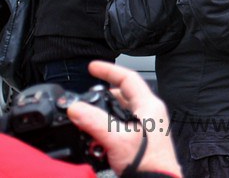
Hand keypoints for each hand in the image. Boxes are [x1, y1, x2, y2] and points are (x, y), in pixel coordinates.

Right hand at [67, 61, 181, 176]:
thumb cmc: (148, 163)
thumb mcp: (117, 140)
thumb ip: (95, 122)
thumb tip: (76, 108)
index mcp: (149, 106)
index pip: (128, 78)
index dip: (109, 70)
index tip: (92, 67)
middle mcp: (150, 113)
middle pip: (124, 93)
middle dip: (104, 92)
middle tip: (87, 93)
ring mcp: (147, 126)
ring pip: (123, 109)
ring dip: (105, 110)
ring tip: (88, 113)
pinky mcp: (142, 138)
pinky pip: (122, 124)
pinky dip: (108, 124)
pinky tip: (97, 133)